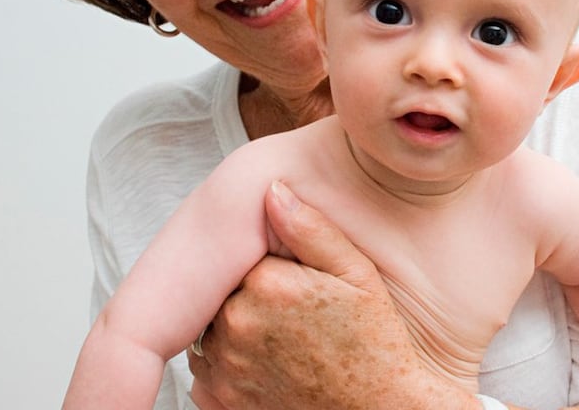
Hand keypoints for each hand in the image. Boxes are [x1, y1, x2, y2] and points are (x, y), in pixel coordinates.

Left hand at [188, 182, 472, 409]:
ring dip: (233, 327)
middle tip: (293, 312)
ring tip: (280, 337)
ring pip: (210, 326)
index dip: (272, 265)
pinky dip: (225, 363)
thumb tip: (273, 190)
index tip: (295, 281)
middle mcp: (237, 325)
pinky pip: (203, 368)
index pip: (245, 254)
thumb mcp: (357, 274)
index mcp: (268, 285)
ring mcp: (225, 367)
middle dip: (250, 295)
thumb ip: (312, 229)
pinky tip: (265, 363)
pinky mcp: (220, 400)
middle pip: (224, 289)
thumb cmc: (375, 346)